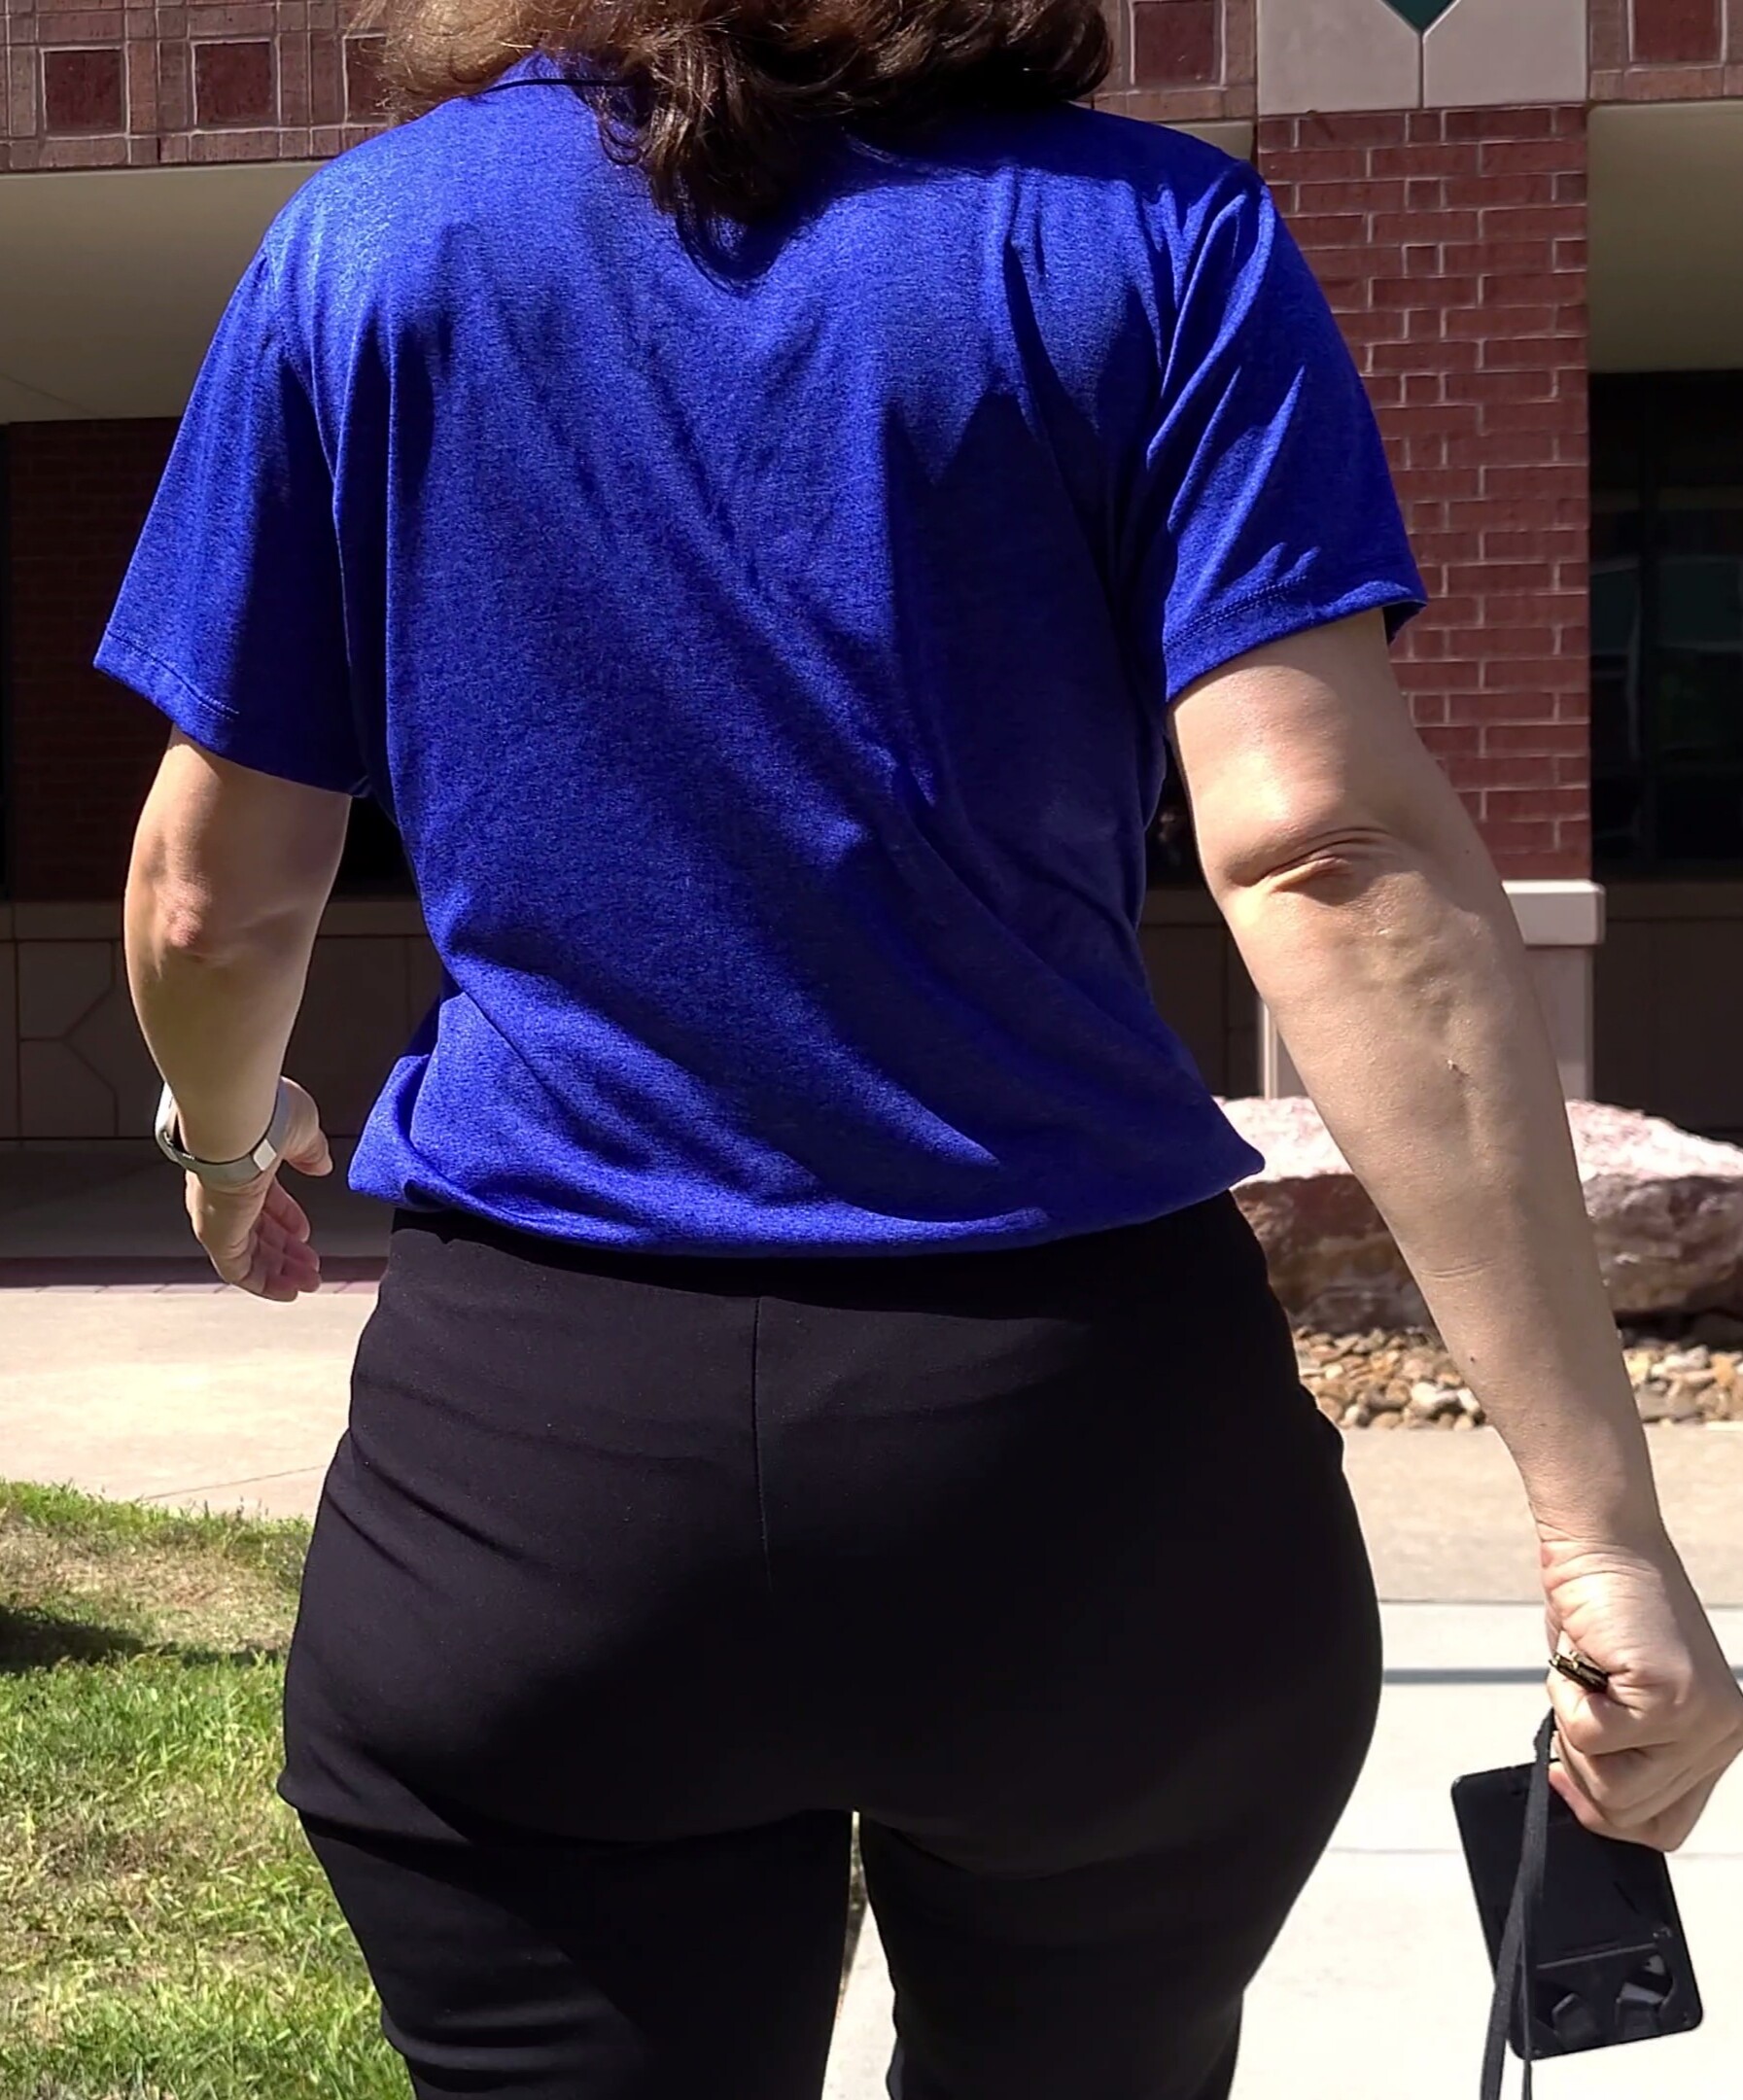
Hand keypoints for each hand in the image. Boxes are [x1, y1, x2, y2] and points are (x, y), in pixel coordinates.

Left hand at [184, 1079, 332, 1301]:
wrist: (235, 1119)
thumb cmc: (263, 1115)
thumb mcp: (302, 1131)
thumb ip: (311, 1151)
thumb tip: (320, 1164)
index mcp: (240, 1164)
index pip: (261, 1199)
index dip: (286, 1217)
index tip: (304, 1231)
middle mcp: (222, 1192)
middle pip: (255, 1230)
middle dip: (285, 1250)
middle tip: (309, 1265)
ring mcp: (217, 1214)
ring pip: (248, 1254)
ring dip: (279, 1271)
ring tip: (307, 1283)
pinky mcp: (217, 1234)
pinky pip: (238, 1270)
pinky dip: (263, 1283)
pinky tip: (287, 1292)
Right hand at [1539, 1529, 1742, 1850]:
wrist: (1605, 1542)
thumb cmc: (1603, 1609)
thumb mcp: (1620, 1695)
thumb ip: (1623, 1749)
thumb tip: (1580, 1800)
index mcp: (1715, 1738)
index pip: (1665, 1825)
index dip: (1606, 1814)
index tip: (1567, 1777)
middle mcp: (1720, 1735)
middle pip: (1629, 1814)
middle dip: (1580, 1765)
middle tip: (1577, 1702)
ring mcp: (1700, 1719)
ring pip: (1611, 1787)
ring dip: (1573, 1729)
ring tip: (1587, 1673)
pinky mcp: (1669, 1696)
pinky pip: (1590, 1737)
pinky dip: (1565, 1696)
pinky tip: (1586, 1655)